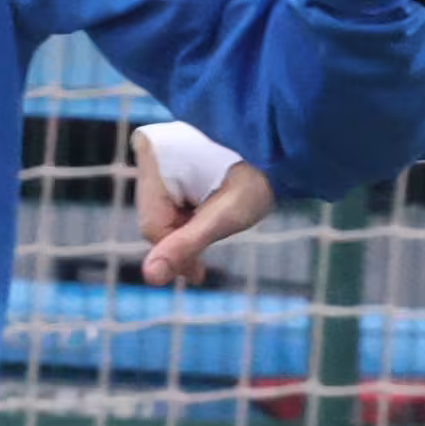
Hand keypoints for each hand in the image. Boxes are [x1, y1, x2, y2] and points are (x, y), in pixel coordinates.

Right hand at [131, 125, 277, 282]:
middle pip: (154, 217)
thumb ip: (185, 245)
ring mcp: (157, 155)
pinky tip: (202, 223)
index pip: (153, 224)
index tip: (196, 275)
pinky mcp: (166, 161)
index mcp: (156, 156)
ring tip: (207, 240)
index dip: (174, 254)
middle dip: (179, 241)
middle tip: (199, 270)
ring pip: (159, 210)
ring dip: (181, 232)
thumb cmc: (253, 177)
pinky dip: (183, 217)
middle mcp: (149, 150)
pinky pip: (166, 199)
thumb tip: (150, 276)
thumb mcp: (222, 217)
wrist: (274, 149)